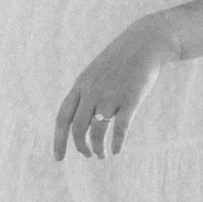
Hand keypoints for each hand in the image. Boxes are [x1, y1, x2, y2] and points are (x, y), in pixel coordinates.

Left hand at [53, 14, 181, 161]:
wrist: (144, 43)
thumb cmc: (119, 60)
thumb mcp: (95, 73)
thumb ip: (84, 93)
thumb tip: (79, 119)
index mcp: (80, 85)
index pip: (62, 117)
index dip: (58, 140)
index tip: (59, 158)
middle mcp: (92, 91)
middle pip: (78, 128)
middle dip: (81, 147)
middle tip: (87, 155)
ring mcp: (111, 95)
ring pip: (97, 132)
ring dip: (98, 148)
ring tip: (102, 155)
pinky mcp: (130, 99)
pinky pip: (120, 128)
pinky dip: (117, 143)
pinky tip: (116, 150)